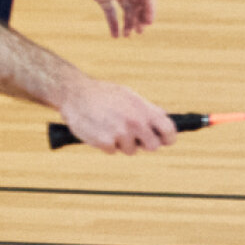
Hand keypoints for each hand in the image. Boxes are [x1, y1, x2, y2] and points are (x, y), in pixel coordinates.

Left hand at [47, 0, 155, 36]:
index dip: (150, 7)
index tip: (148, 22)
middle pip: (137, 2)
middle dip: (140, 17)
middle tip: (140, 32)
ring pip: (125, 9)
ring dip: (128, 22)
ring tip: (126, 36)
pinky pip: (110, 11)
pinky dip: (113, 23)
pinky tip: (115, 36)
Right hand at [54, 77, 175, 153]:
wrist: (75, 93)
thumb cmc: (102, 94)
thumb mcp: (128, 95)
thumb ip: (146, 109)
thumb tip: (163, 118)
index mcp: (144, 110)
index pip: (169, 130)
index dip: (168, 138)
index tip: (162, 140)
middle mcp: (135, 122)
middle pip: (153, 146)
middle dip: (143, 144)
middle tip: (132, 136)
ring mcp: (121, 133)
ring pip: (130, 150)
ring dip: (121, 143)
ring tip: (108, 126)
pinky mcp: (105, 142)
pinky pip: (111, 151)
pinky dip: (105, 144)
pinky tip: (98, 129)